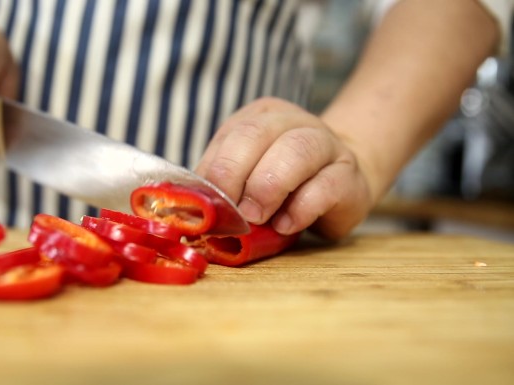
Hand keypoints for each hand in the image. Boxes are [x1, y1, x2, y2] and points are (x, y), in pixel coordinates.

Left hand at [195, 97, 373, 239]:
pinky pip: (325, 186)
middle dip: (235, 173)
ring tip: (255, 217)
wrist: (344, 180)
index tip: (205, 203)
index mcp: (261, 117)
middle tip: (229, 210)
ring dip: (269, 187)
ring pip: (297, 151)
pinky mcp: (349, 176)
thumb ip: (222, 184)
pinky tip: (286, 226)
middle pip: (258, 134)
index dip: (215, 169)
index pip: (232, 134)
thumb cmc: (284, 183)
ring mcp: (326, 144)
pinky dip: (301, 208)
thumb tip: (188, 207)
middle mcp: (293, 122)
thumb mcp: (248, 176)